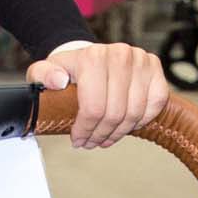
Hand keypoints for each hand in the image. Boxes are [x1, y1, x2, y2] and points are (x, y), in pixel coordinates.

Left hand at [29, 39, 167, 150]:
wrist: (92, 57)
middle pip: (114, 113)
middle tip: (91, 142)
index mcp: (93, 56)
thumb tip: (57, 81)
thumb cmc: (70, 70)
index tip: (78, 140)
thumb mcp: (45, 71)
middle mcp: (120, 55)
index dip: (85, 130)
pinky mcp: (156, 69)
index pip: (94, 108)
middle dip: (100, 134)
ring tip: (105, 137)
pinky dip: (141, 120)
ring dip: (119, 132)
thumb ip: (42, 75)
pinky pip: (154, 105)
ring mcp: (141, 61)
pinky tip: (125, 125)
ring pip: (134, 113)